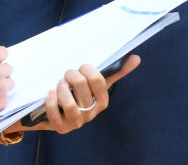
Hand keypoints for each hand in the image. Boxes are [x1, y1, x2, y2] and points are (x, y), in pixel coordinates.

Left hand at [18, 55, 140, 134]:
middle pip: (81, 87)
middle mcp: (91, 114)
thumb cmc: (80, 94)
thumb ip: (116, 72)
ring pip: (70, 104)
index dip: (88, 69)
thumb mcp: (97, 84)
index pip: (99, 81)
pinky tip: (50, 92)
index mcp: (102, 102)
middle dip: (72, 74)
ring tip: (59, 82)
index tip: (81, 67)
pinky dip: (51, 100)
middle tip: (67, 73)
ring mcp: (76, 123)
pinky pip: (55, 114)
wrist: (58, 113)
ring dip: (62, 88)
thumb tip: (136, 58)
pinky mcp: (61, 128)